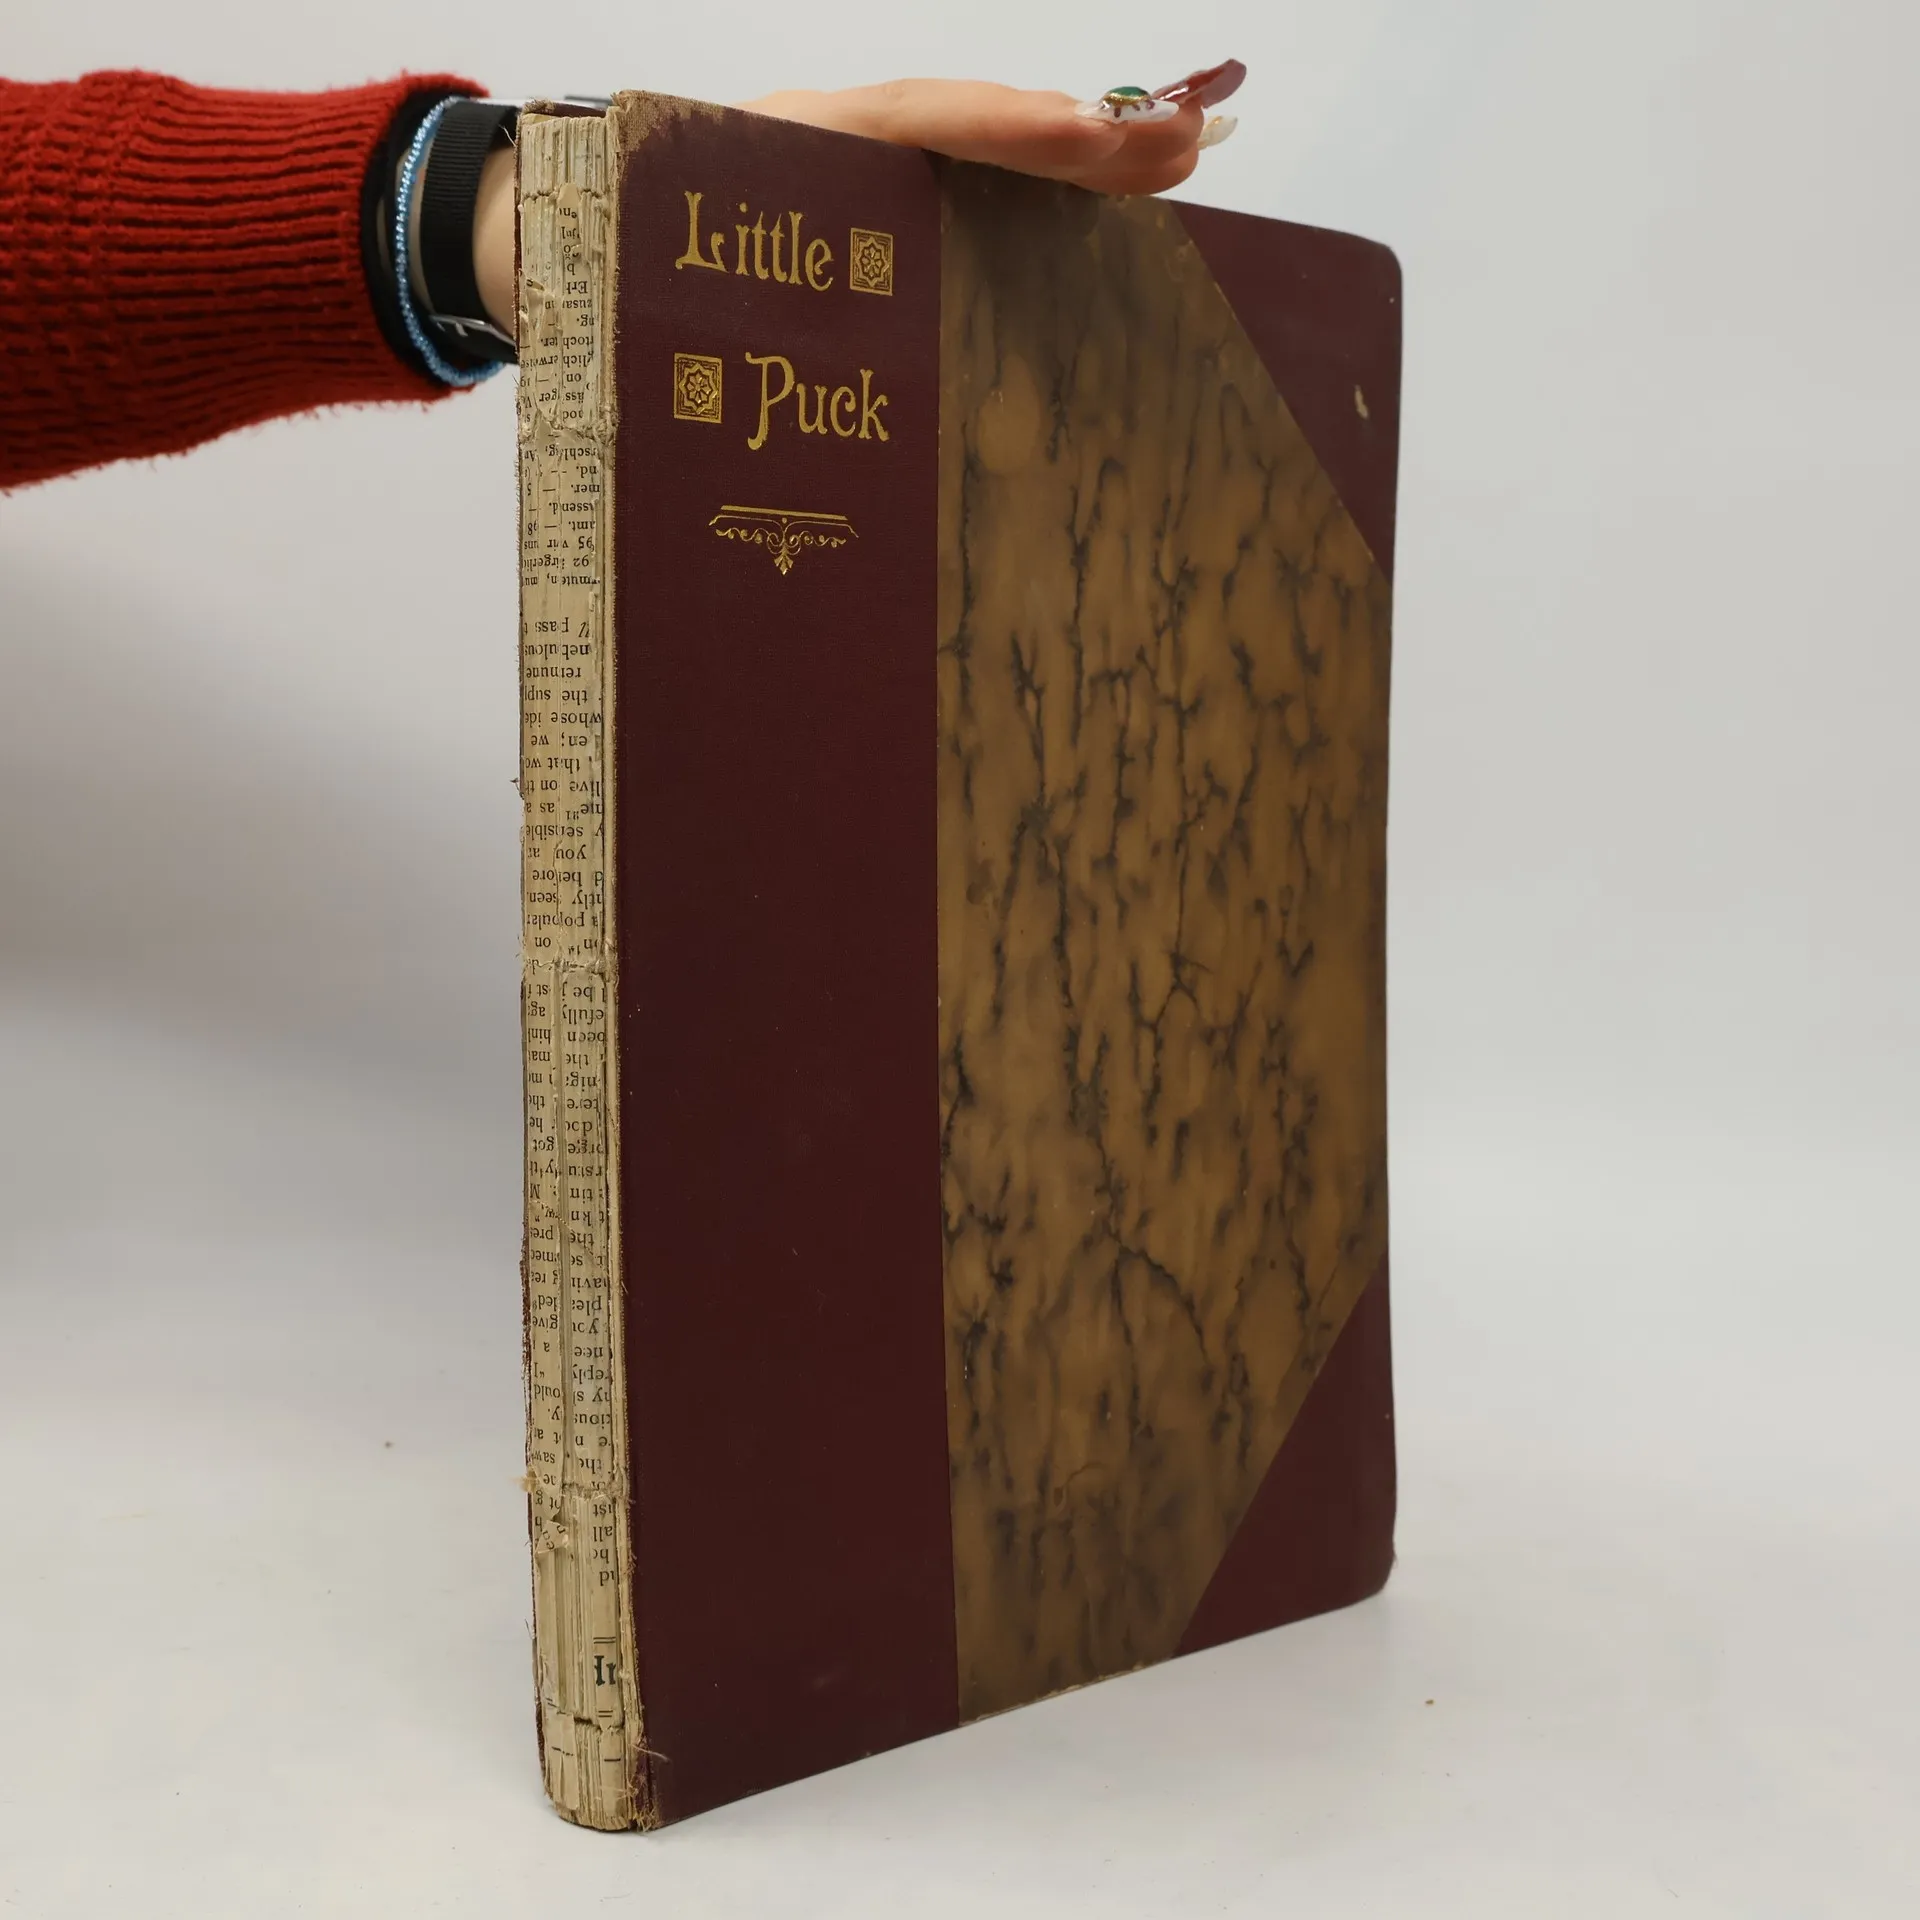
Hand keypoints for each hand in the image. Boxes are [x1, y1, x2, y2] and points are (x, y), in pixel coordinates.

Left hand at [472, 64, 1244, 335]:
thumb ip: (739, 333)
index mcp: (784, 151)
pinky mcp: (846, 200)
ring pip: (964, 146)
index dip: (1017, 133)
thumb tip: (825, 421)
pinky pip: (943, 177)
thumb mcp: (666, 297)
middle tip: (1188, 144)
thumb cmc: (602, 284)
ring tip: (1161, 164)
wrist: (545, 245)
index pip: (923, 122)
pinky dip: (1015, 181)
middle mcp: (824, 144)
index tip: (1106, 140)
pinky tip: (1079, 207)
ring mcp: (838, 164)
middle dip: (1081, 135)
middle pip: (970, 121)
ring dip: (1062, 155)